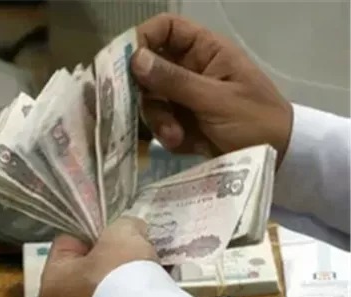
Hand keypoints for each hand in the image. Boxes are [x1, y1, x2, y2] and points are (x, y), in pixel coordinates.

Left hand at [39, 217, 157, 296]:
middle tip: (131, 251)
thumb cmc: (120, 274)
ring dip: (120, 278)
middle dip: (108, 257)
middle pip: (84, 268)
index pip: (67, 243)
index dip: (93, 234)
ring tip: (144, 270)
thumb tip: (131, 229)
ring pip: (101, 289)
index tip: (115, 235)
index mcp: (50, 282)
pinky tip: (147, 290)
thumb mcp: (121, 233)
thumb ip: (122, 225)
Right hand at [132, 14, 292, 163]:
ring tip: (175, 136)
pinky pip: (158, 124)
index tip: (126, 63)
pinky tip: (183, 144)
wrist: (279, 159)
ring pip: (150, 100)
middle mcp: (189, 69)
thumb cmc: (256, 120)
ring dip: (158, 119)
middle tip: (142, 107)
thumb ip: (175, 80)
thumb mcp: (216, 99)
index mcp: (205, 51)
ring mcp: (183, 98)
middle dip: (145, 92)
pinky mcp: (180, 123)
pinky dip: (166, 135)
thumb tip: (135, 59)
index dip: (142, 39)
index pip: (165, 29)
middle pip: (147, 69)